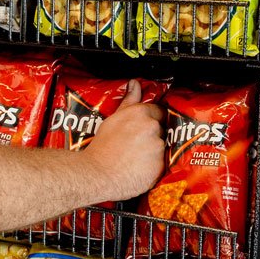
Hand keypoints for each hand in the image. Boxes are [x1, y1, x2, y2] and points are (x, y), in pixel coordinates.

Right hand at [85, 80, 164, 200]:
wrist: (98, 174)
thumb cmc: (102, 147)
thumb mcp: (113, 118)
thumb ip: (129, 100)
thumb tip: (135, 83)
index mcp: (140, 113)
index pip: (159, 110)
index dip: (153, 118)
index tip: (145, 126)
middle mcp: (152, 127)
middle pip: (160, 128)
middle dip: (152, 135)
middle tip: (137, 143)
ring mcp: (158, 146)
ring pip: (161, 146)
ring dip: (153, 150)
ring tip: (136, 157)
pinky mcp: (160, 165)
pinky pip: (161, 163)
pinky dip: (153, 165)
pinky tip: (140, 167)